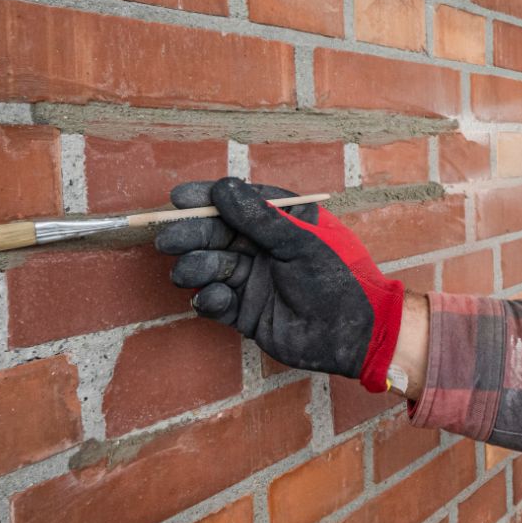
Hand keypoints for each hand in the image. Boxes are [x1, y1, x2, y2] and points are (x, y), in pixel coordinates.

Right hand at [153, 177, 404, 390]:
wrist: (353, 335)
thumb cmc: (338, 279)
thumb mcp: (300, 242)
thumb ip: (259, 218)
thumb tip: (221, 188)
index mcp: (284, 222)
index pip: (239, 202)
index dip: (208, 199)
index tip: (179, 198)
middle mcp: (265, 248)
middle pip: (217, 234)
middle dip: (191, 234)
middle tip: (168, 239)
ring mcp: (255, 280)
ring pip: (211, 267)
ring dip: (196, 267)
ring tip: (190, 273)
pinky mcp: (247, 313)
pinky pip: (216, 302)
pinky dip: (210, 300)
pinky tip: (216, 299)